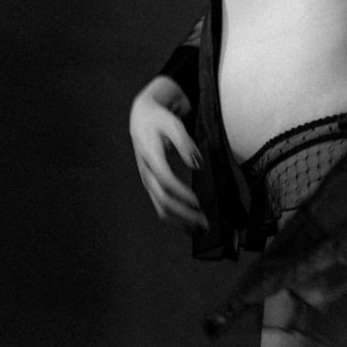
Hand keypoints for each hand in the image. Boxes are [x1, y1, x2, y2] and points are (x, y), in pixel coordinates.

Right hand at [129, 76, 208, 231]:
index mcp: (150, 156)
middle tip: (205, 223)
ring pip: (161, 207)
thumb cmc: (159, 119)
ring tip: (201, 229)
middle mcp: (146, 172)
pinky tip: (191, 225)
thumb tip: (196, 165)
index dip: (181, 192)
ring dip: (181, 220)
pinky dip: (176, 217)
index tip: (198, 202)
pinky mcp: (152, 184)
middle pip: (163, 199)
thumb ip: (185, 144)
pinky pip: (162, 205)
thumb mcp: (173, 124)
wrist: (141, 117)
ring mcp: (148, 180)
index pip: (165, 179)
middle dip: (184, 213)